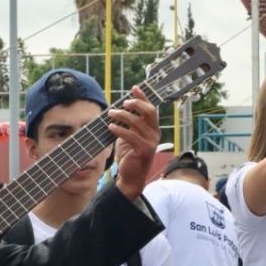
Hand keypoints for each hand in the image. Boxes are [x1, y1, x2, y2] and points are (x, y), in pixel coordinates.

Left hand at [109, 86, 160, 201]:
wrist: (130, 177)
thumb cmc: (129, 155)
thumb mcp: (129, 136)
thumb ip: (129, 123)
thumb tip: (120, 107)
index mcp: (153, 129)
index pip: (151, 109)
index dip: (143, 97)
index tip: (134, 88)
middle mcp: (155, 134)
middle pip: (149, 112)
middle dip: (135, 104)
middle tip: (122, 103)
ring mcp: (151, 142)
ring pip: (137, 122)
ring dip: (122, 115)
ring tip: (111, 114)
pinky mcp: (144, 151)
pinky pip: (130, 135)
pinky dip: (119, 129)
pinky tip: (110, 127)